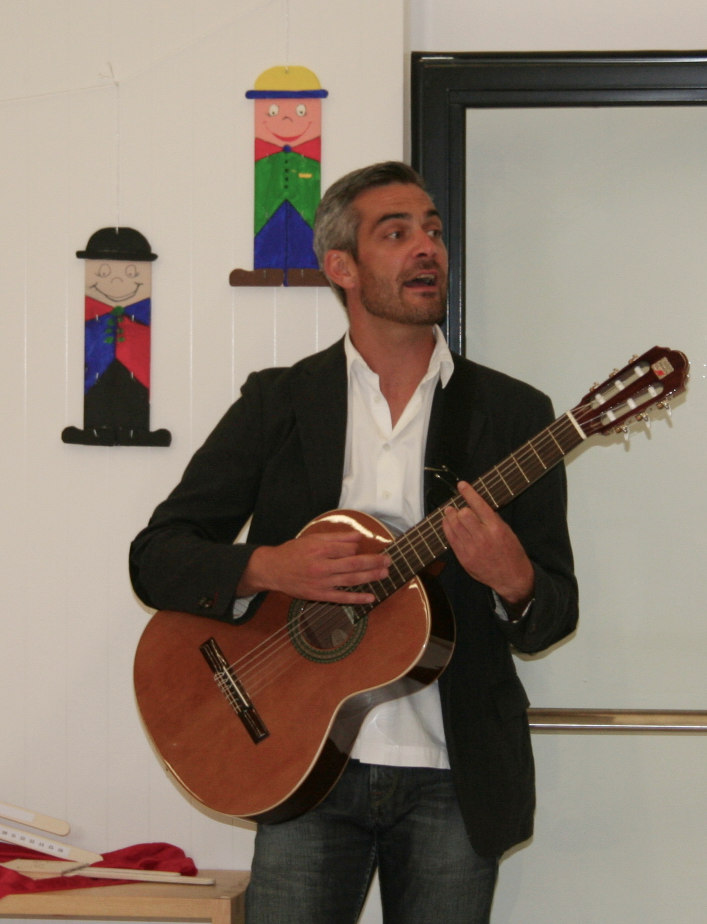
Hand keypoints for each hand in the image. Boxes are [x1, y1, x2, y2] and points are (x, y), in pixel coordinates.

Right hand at [237, 531, 390, 604]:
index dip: (360, 549)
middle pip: (355, 564)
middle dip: (374, 562)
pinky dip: (357, 598)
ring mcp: (322, 583)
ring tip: (385, 574)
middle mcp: (323, 566)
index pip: (348, 549)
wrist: (272, 570)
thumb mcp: (312, 539)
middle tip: (389, 560)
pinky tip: (371, 597)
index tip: (369, 549)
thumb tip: (357, 537)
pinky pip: (342, 598)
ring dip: (371, 577)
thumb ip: (336, 538)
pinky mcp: (319, 595)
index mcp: (321, 550)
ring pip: (352, 580)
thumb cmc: (292, 552)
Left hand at [441, 481, 533, 608]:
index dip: (468, 493)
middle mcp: (483, 537)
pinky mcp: (464, 558)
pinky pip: (450, 539)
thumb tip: (476, 505)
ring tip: (449, 513)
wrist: (511, 578)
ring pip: (453, 525)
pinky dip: (447, 528)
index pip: (478, 505)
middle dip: (458, 508)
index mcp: (496, 528)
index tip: (462, 485)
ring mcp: (472, 548)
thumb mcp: (507, 531)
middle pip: (462, 514)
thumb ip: (491, 519)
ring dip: (450, 516)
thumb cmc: (511, 553)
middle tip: (456, 507)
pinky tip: (448, 525)